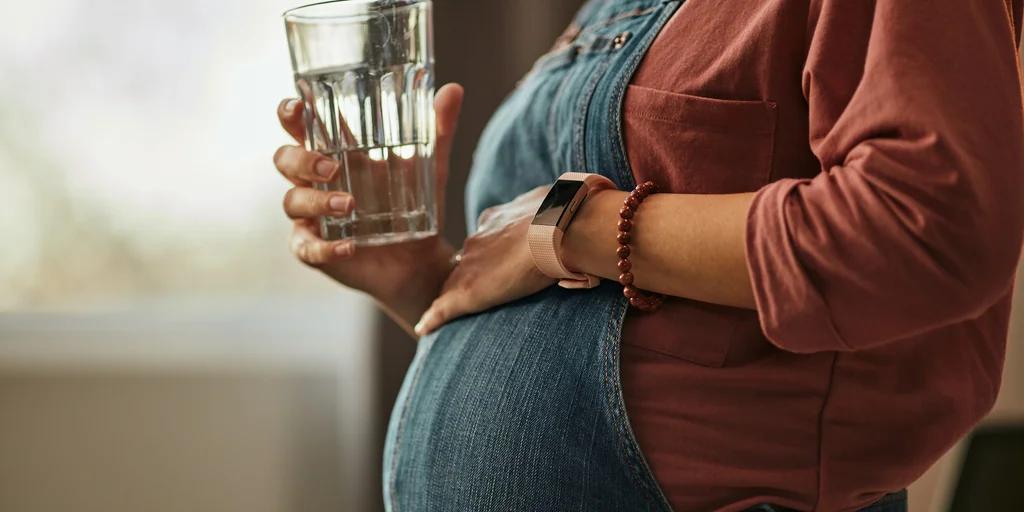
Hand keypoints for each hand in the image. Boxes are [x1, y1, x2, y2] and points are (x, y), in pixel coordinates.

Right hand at [273, 83, 464, 334]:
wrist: (420, 260)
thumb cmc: (415, 206)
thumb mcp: (431, 167)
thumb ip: (438, 130)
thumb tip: (453, 89)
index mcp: (335, 154)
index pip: (301, 127)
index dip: (290, 115)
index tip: (297, 107)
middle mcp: (316, 183)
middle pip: (285, 160)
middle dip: (301, 160)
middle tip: (331, 167)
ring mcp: (312, 217)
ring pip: (292, 201)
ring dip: (317, 201)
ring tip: (350, 205)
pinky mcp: (317, 250)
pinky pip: (307, 247)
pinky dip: (324, 247)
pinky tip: (348, 246)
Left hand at [414, 186, 555, 334]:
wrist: (557, 228)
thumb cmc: (564, 217)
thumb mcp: (555, 205)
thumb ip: (552, 211)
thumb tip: (569, 209)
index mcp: (495, 220)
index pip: (483, 241)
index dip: (488, 253)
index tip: (494, 262)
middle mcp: (477, 240)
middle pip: (466, 260)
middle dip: (472, 271)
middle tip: (481, 286)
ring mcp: (470, 265)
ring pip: (455, 281)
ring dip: (457, 292)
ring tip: (450, 311)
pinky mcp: (467, 291)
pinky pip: (443, 308)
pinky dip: (433, 319)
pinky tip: (424, 329)